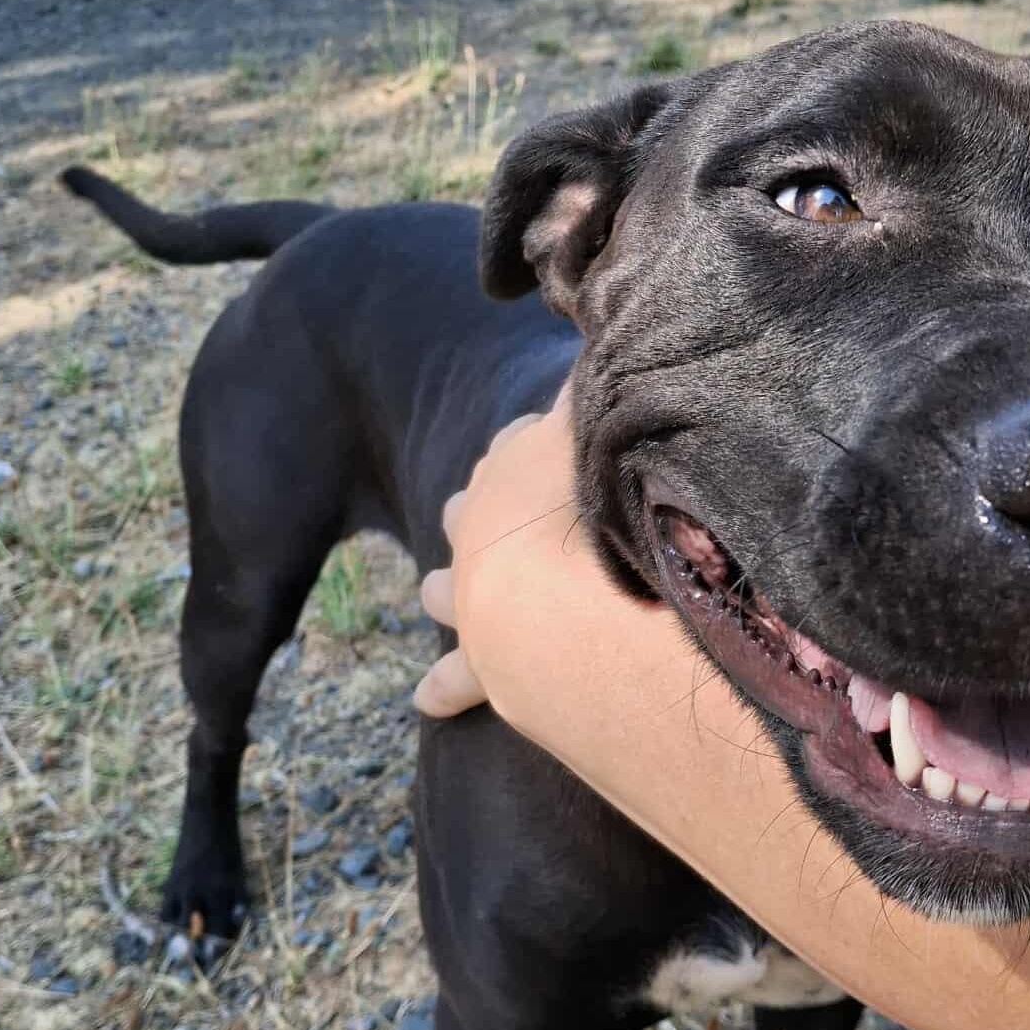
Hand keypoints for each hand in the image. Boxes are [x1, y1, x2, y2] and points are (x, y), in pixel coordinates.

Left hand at [414, 382, 586, 718]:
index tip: (560, 438)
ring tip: (437, 591)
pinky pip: (453, 680)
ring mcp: (471, 596)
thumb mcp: (600, 433)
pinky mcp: (480, 667)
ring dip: (445, 589)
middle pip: (472, 509)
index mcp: (513, 467)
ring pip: (443, 590)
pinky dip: (442, 687)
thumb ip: (600, 390)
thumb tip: (604, 329)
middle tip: (501, 508)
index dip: (541, 443)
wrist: (556, 601)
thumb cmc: (589, 511)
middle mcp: (481, 528)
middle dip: (482, 509)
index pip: (520, 445)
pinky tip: (426, 699)